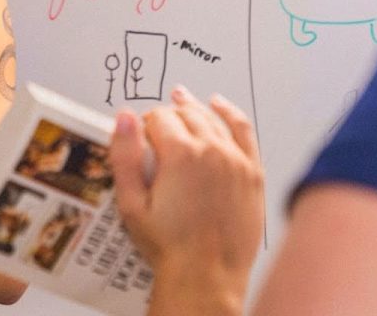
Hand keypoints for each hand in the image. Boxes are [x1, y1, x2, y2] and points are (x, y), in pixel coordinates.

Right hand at [110, 87, 262, 294]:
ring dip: (194, 108)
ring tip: (181, 99)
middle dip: (166, 116)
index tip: (139, 136)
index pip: (158, 118)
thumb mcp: (132, 204)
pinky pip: (243, 130)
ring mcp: (236, 159)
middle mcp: (211, 150)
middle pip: (184, 114)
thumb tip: (124, 118)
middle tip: (155, 129)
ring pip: (211, 119)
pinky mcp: (252, 172)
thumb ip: (125, 156)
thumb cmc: (170, 246)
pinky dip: (231, 114)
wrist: (207, 276)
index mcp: (180, 154)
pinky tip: (220, 106)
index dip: (144, 124)